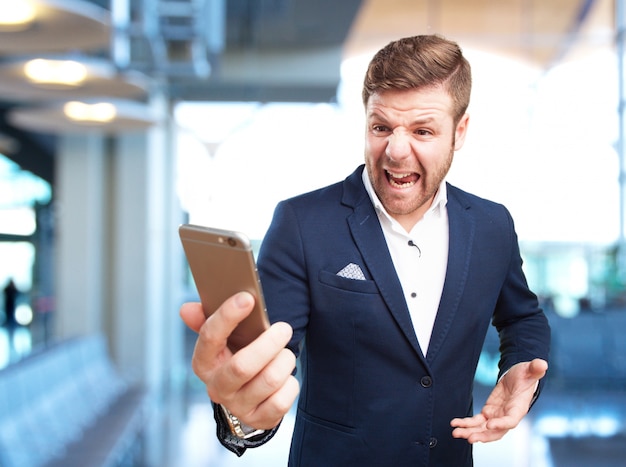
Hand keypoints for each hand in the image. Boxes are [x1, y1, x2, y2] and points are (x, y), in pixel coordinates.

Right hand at [180, 292, 299, 429]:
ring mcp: (238, 406)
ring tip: (286, 353)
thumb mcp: (223, 338)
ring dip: (284, 361)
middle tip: (284, 328)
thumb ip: (206, 320)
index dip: (227, 316)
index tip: (247, 298)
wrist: (247, 394)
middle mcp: (217, 388)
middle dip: (268, 343)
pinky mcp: (259, 420)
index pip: (209, 337)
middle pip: (242, 366)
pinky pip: (282, 401)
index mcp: (203, 362)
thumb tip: (187, 309)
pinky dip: (290, 384)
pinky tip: (286, 377)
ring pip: (269, 380)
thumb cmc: (236, 355)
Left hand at [450, 358, 547, 442]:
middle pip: (495, 432)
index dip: (501, 424)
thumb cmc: (525, 375)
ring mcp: (497, 416)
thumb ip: (535, 368)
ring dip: (470, 432)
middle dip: (483, 436)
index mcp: (518, 408)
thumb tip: (542, 364)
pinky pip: (477, 421)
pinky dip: (466, 424)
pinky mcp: (488, 413)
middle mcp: (507, 416)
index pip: (510, 420)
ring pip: (483, 429)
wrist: (518, 378)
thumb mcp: (530, 370)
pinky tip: (455, 424)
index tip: (489, 424)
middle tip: (469, 438)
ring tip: (456, 433)